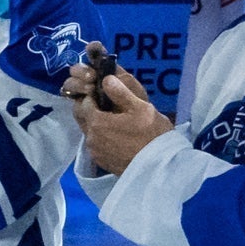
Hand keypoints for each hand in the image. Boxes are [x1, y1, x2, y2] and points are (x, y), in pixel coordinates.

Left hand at [64, 54, 174, 173]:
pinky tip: (118, 136)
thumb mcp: (141, 108)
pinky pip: (97, 145)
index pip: (84, 102)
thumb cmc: (152, 135)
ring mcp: (95, 152)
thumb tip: (106, 78)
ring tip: (117, 121)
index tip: (105, 92)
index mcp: (96, 122)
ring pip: (90, 132)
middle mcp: (90, 138)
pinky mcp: (101, 162)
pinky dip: (103, 138)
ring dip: (98, 125)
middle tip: (112, 106)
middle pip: (85, 118)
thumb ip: (121, 92)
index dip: (93, 95)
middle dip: (94, 109)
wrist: (160, 167)